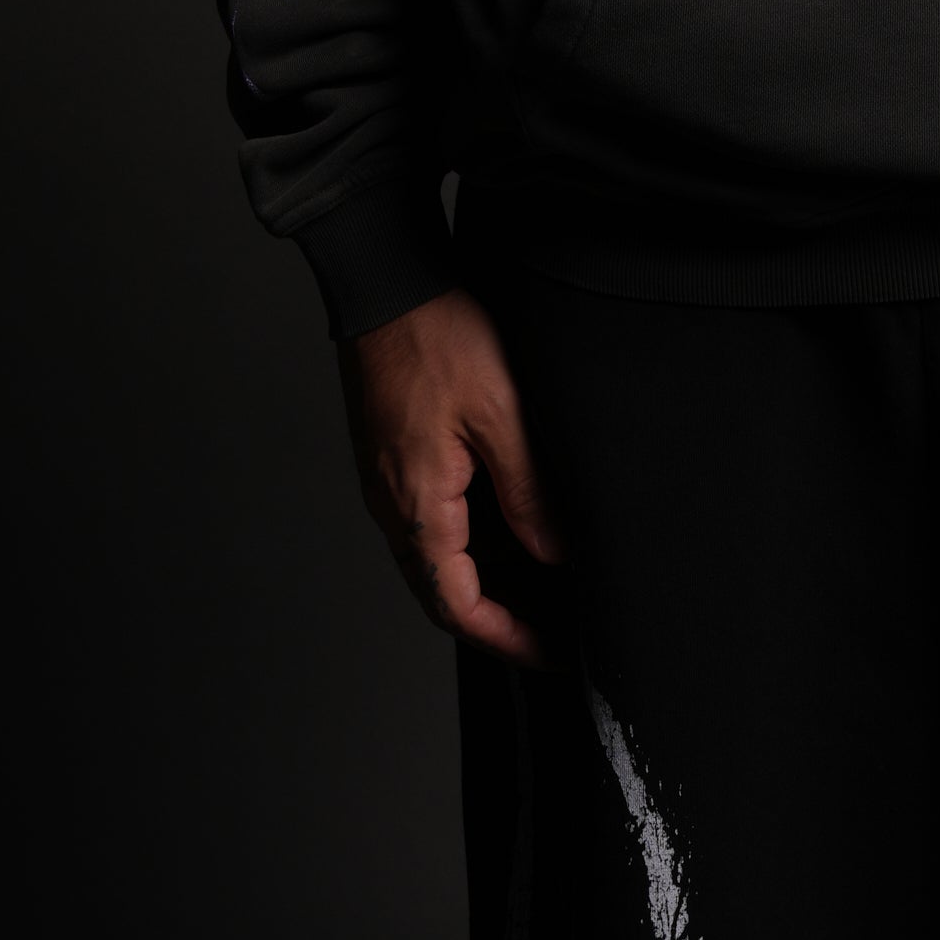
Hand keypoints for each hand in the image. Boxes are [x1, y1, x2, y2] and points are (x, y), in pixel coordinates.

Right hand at [339, 286, 562, 665]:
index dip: (505, 637)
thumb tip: (554, 554)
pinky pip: (427, 526)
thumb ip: (528, 490)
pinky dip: (465, 550)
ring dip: (479, 587)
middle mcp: (393, 505)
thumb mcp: (501, 413)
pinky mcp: (391, 458)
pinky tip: (501, 536)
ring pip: (432, 561)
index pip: (457, 604)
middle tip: (548, 635)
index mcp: (418, 505)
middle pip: (440, 593)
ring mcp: (387, 483)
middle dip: (495, 623)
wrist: (385, 285)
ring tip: (533, 595)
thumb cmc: (438, 337)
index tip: (547, 654)